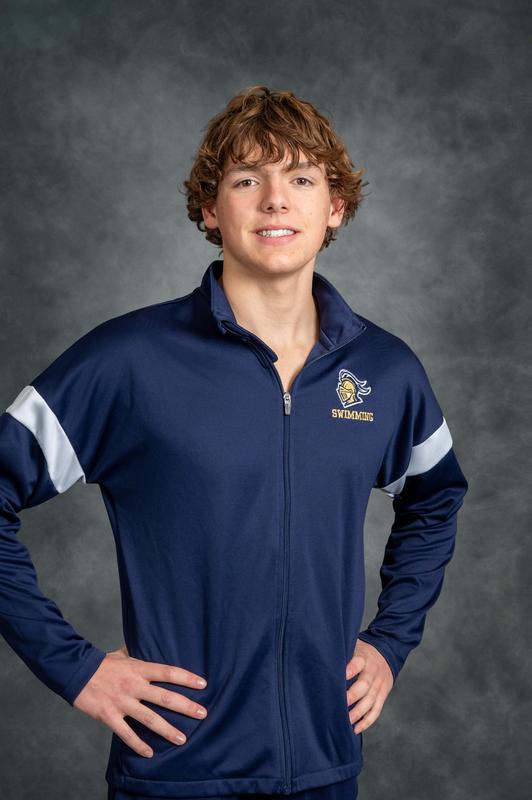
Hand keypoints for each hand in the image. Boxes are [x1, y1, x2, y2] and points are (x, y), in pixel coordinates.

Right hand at [72, 644, 207, 757]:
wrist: (76, 672)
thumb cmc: (102, 663)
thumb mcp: (123, 654)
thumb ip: (138, 653)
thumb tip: (150, 642)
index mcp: (139, 668)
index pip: (168, 672)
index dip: (187, 678)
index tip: (203, 684)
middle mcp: (134, 685)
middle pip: (165, 697)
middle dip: (186, 706)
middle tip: (203, 713)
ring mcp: (122, 702)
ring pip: (150, 718)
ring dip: (167, 730)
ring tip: (183, 739)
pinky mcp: (109, 716)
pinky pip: (126, 734)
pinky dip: (138, 744)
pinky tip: (150, 753)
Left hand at [345, 639, 393, 733]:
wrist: (386, 654)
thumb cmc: (362, 652)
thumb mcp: (353, 646)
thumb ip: (342, 653)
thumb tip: (321, 657)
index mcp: (363, 658)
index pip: (357, 663)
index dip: (351, 669)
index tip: (343, 676)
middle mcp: (372, 672)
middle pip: (365, 685)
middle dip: (353, 696)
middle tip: (341, 705)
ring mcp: (379, 685)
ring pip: (370, 700)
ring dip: (359, 712)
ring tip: (347, 721)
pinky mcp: (383, 695)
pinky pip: (376, 710)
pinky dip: (367, 721)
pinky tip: (357, 728)